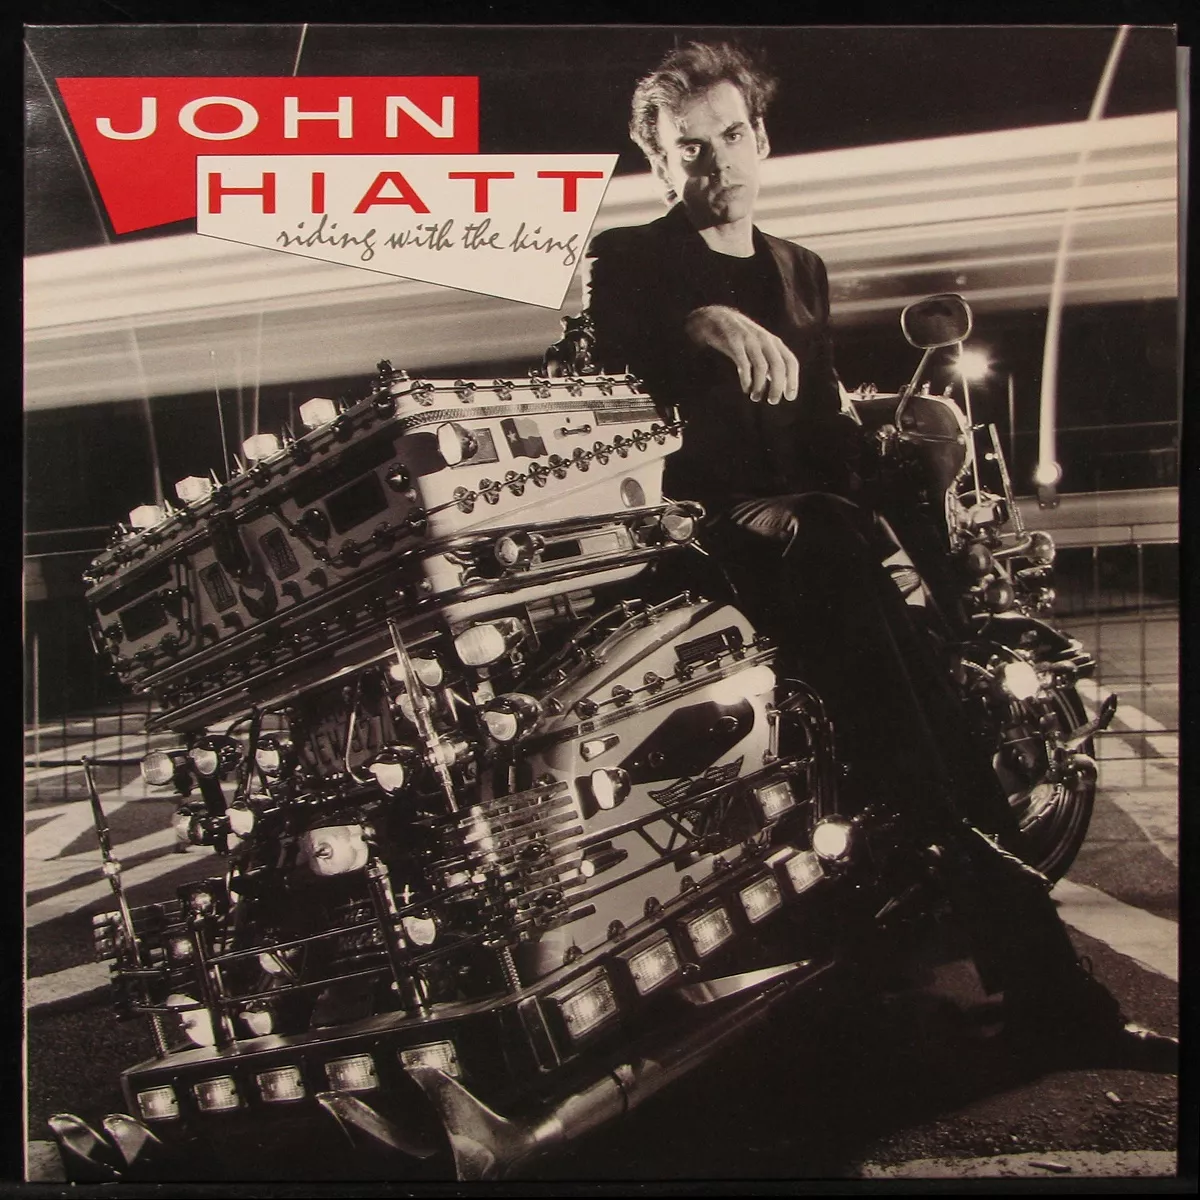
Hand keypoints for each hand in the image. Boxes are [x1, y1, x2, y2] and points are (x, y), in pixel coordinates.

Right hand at [683, 306, 798, 403]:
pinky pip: (744, 363)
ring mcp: (750, 340)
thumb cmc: (740, 338)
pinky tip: (745, 388)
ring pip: (762, 366)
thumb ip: (770, 363)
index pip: (791, 361)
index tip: (790, 397)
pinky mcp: (735, 342)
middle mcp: (765, 340)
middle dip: (777, 386)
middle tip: (773, 401)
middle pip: (778, 366)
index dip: (793, 380)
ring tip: (756, 397)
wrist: (717, 318)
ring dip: (761, 385)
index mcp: (774, 342)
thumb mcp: (760, 348)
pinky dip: (746, 378)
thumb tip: (779, 384)